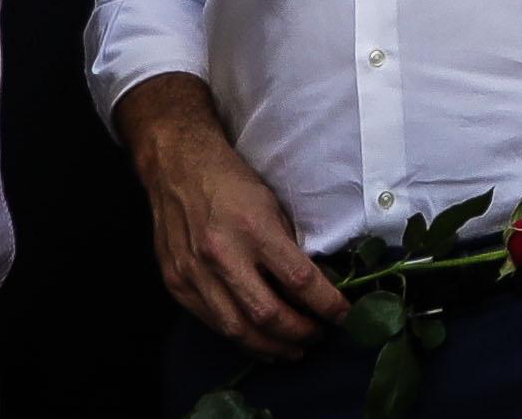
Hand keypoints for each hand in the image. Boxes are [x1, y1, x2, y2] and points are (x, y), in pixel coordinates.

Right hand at [121, 78, 352, 356]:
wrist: (178, 170)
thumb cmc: (233, 183)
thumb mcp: (273, 205)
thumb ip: (290, 246)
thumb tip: (318, 284)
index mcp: (254, 229)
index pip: (299, 280)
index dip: (326, 304)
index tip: (345, 315)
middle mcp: (222, 256)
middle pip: (266, 314)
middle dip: (298, 333)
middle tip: (317, 338)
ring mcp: (194, 274)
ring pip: (236, 329)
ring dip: (269, 346)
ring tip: (292, 351)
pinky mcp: (177, 284)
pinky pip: (211, 322)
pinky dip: (238, 337)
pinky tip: (257, 341)